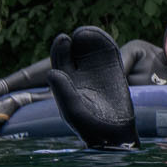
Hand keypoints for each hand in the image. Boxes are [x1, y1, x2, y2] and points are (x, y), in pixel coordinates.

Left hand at [47, 26, 138, 148]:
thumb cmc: (90, 126)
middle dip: (73, 42)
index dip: (60, 48)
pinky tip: (100, 37)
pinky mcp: (114, 70)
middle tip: (77, 35)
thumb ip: (63, 92)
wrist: (114, 134)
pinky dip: (104, 42)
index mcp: (65, 82)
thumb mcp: (73, 110)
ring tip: (87, 32)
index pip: (60, 60)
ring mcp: (97, 70)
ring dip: (89, 37)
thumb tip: (52, 72)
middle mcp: (79, 73)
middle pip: (72, 51)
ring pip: (90, 48)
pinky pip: (108, 52)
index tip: (64, 40)